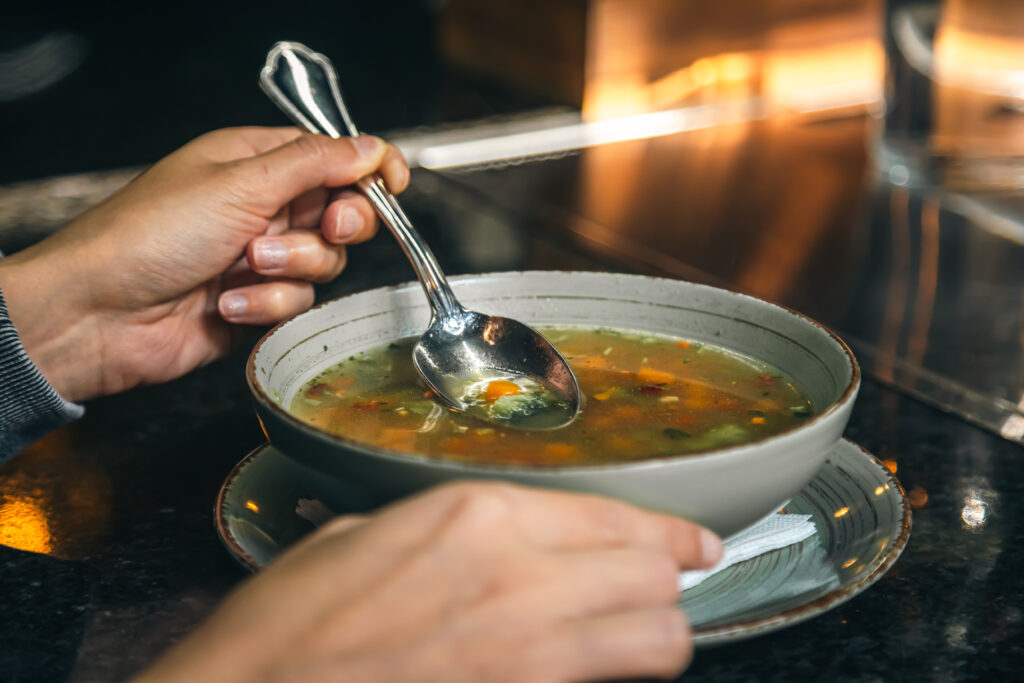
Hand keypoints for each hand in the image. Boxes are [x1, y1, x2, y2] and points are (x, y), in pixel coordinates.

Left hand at [0, 127, 408, 401]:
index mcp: (256, 161)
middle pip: (343, 212)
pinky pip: (296, 303)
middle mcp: (262, 206)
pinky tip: (226, 302)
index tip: (395, 184)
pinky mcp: (257, 303)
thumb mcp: (241, 183)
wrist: (100, 313)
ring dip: (290, 269)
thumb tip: (371, 146)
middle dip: (337, 225)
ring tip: (244, 266)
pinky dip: (266, 305)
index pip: (334, 156)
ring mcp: (261, 257)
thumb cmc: (149, 235)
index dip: (370, 168)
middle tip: (330, 227)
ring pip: (325, 263)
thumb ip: (316, 164)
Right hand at [136, 482, 723, 682]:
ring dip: (659, 633)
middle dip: (666, 578)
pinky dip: (621, 674)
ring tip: (649, 629)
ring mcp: (528, 653)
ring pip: (657, 641)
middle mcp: (519, 577)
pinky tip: (603, 665)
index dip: (669, 533)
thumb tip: (501, 540)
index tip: (693, 543)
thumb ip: (449, 532)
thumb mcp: (363, 538)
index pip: (615, 517)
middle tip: (670, 581)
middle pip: (651, 575)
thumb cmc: (284, 626)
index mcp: (475, 515)